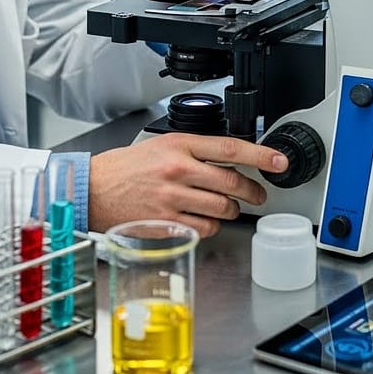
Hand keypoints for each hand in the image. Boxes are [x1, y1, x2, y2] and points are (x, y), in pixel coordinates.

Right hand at [88, 132, 287, 236]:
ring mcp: (173, 199)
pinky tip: (203, 219)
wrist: (93, 190)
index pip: (231, 148)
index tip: (279, 162)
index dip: (261, 156)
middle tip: (259, 194)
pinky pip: (204, 229)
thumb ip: (195, 150)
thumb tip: (229, 158)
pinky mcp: (167, 224)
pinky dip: (211, 227)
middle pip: (232, 183)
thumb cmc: (126, 167)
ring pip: (222, 209)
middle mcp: (178, 171)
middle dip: (254, 191)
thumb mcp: (161, 144)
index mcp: (180, 146)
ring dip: (231, 210)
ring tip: (226, 207)